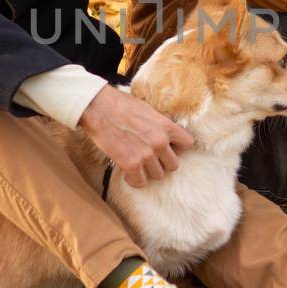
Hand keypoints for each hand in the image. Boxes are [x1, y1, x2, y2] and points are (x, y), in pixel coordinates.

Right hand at [76, 86, 193, 187]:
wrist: (98, 107)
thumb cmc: (120, 104)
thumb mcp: (148, 109)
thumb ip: (159, 124)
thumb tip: (165, 133)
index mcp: (166, 126)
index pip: (188, 144)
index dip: (178, 148)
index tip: (167, 148)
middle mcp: (160, 141)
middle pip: (173, 165)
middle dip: (162, 163)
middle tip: (150, 159)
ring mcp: (147, 154)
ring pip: (158, 175)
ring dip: (148, 172)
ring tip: (137, 165)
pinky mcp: (131, 164)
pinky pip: (141, 182)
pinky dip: (134, 180)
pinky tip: (127, 173)